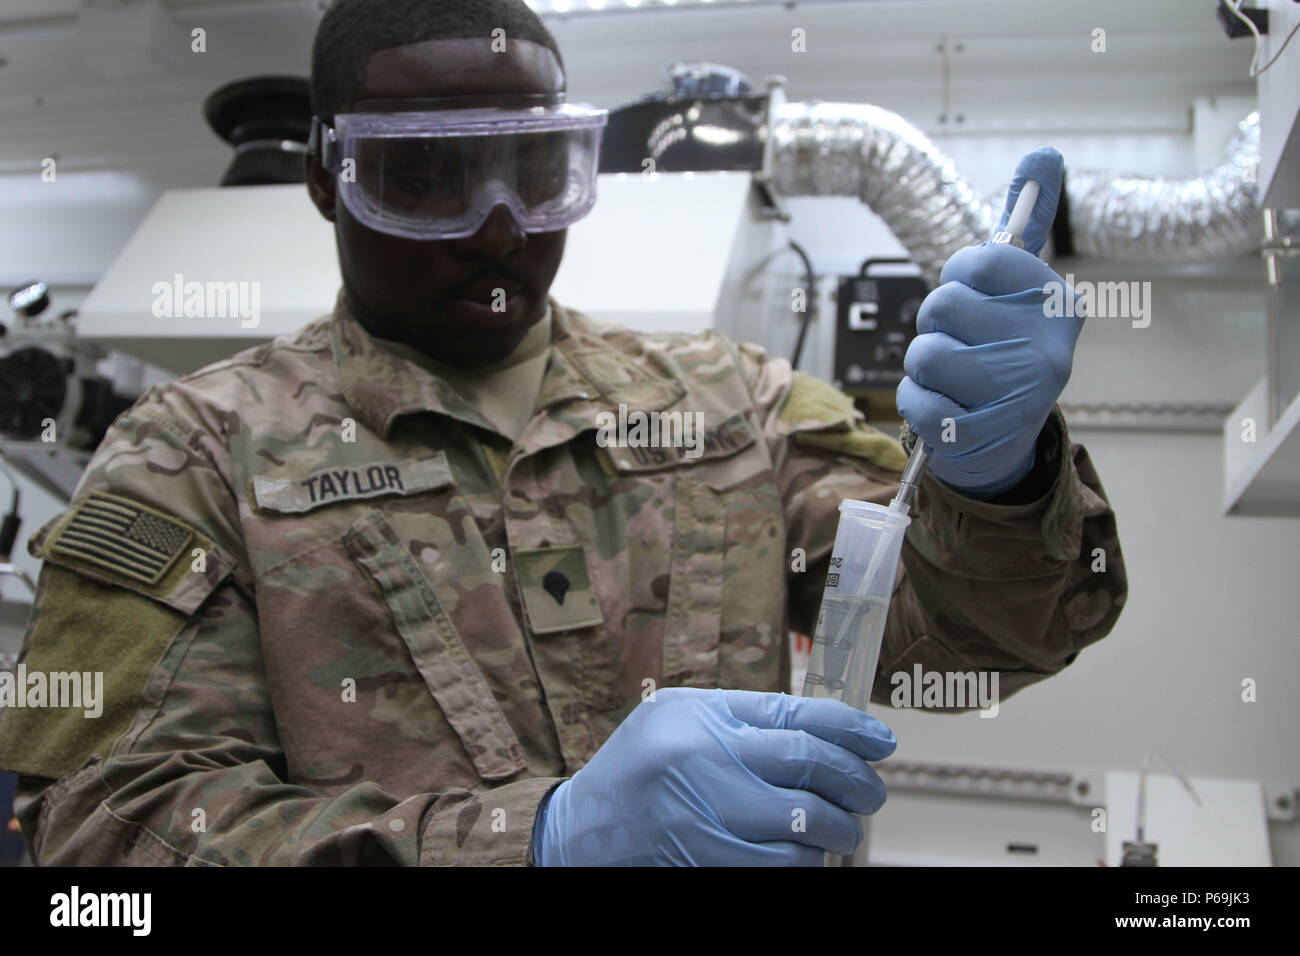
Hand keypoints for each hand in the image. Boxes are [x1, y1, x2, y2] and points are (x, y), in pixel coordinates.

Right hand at [532, 687, 895, 865]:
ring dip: (836, 830)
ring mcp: (704, 816)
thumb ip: (742, 718)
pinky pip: (780, 867)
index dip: (851, 728)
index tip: (882, 741)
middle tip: (872, 791)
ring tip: (840, 828)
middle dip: (857, 781)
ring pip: (805, 825)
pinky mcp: (706, 861)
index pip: (797, 714)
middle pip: (811, 765)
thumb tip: (823, 730)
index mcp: (701, 718)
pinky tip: (804, 853)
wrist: (579, 834)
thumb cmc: (637, 770)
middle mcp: (704, 762)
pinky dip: (803, 862)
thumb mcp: (678, 721)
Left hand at [897, 148, 1082, 498]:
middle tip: (961, 342)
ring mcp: (1018, 398)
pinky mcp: (982, 437)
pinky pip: (915, 400)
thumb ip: (1026, 222)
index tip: (973, 294)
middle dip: (936, 324)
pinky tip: (945, 408)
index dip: (959, 276)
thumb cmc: (1002, 349)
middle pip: (941, 305)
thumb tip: (1044, 152)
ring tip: (953, 378)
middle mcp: (1048, 350)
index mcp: (1058, 304)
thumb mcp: (1019, 288)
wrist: (1005, 440)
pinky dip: (918, 403)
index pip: (978, 261)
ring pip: (925, 353)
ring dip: (924, 366)